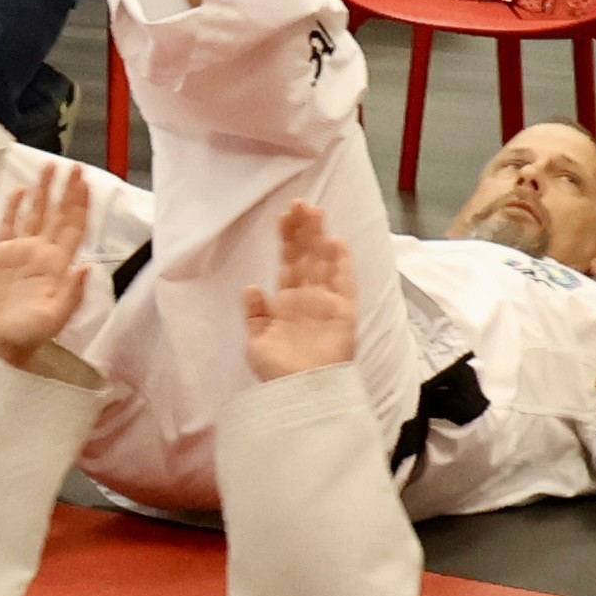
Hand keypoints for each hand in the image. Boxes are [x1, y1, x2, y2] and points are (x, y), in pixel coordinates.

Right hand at [0, 159, 96, 364]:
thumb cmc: (27, 334)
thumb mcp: (53, 318)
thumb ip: (72, 294)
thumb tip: (88, 267)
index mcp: (58, 265)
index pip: (73, 227)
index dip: (80, 204)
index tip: (85, 182)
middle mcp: (42, 253)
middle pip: (58, 215)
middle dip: (66, 190)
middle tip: (73, 166)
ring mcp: (21, 252)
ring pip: (35, 215)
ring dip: (43, 192)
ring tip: (49, 167)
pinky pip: (8, 226)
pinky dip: (13, 208)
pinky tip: (19, 192)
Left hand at [238, 195, 360, 383]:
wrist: (301, 392)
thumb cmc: (277, 372)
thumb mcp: (256, 341)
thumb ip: (254, 314)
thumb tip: (251, 286)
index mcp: (287, 303)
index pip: (288, 263)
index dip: (287, 240)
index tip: (284, 215)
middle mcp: (308, 298)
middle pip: (307, 256)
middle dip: (304, 230)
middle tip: (301, 203)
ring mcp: (327, 303)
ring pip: (324, 263)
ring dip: (320, 238)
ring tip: (316, 212)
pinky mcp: (343, 313)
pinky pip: (344, 284)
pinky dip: (342, 265)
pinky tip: (337, 243)